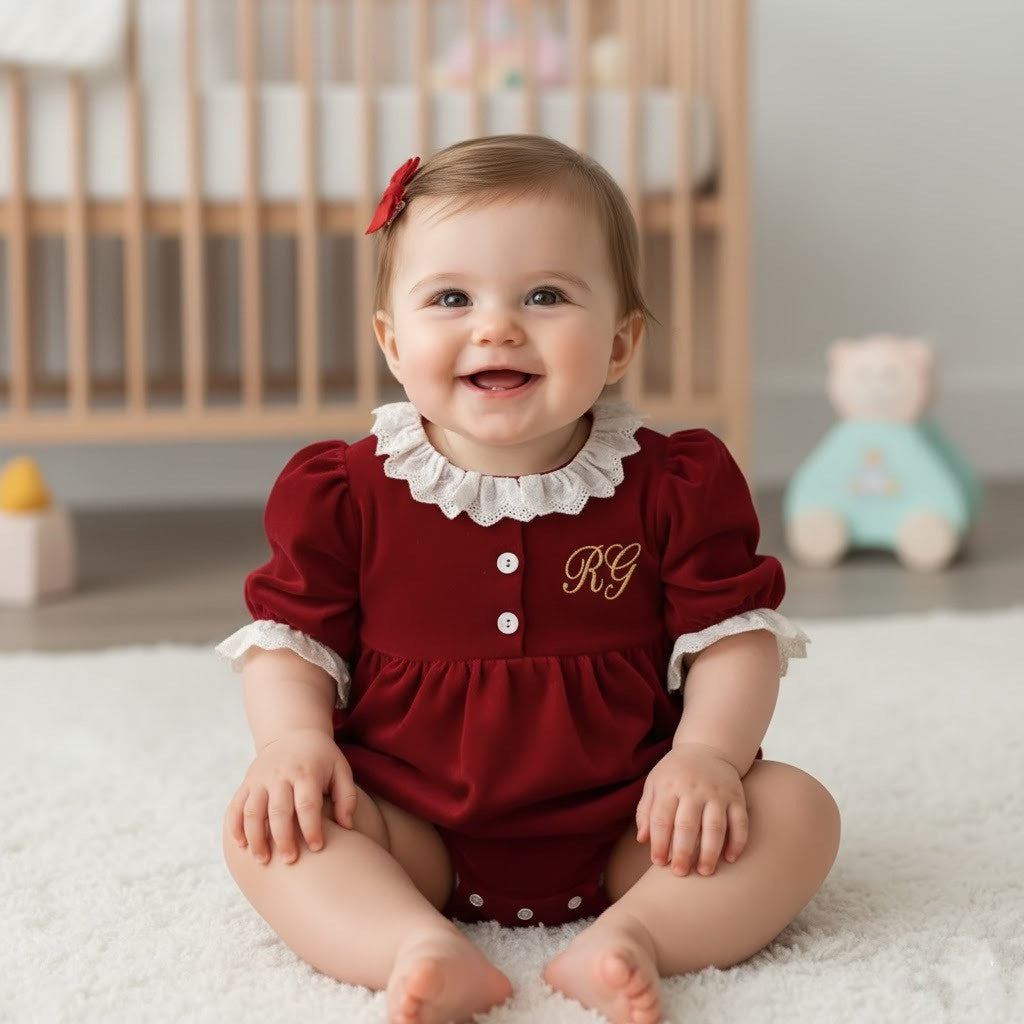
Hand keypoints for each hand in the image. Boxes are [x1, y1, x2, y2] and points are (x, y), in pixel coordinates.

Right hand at [225, 728, 357, 864]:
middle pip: (278, 810)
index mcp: (306, 772)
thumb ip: (347, 797)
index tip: (316, 848)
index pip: (307, 804)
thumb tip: (347, 827)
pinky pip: (235, 806)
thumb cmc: (323, 759)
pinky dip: (235, 826)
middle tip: (289, 861)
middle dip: (282, 838)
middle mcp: (280, 774)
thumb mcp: (341, 770)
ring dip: (255, 837)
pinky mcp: (247, 782)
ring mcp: (260, 778)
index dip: (311, 828)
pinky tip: (240, 846)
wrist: (295, 734)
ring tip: (263, 860)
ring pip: (252, 811)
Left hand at [635, 742, 747, 876]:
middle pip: (688, 825)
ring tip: (705, 871)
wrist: (706, 748)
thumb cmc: (675, 773)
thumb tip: (642, 839)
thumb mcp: (654, 784)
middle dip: (683, 852)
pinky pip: (740, 822)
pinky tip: (730, 858)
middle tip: (680, 873)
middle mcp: (694, 789)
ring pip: (715, 826)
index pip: (662, 819)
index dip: (659, 843)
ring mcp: (717, 793)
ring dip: (710, 851)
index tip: (659, 863)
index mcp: (670, 786)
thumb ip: (646, 811)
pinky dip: (737, 841)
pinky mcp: (736, 797)